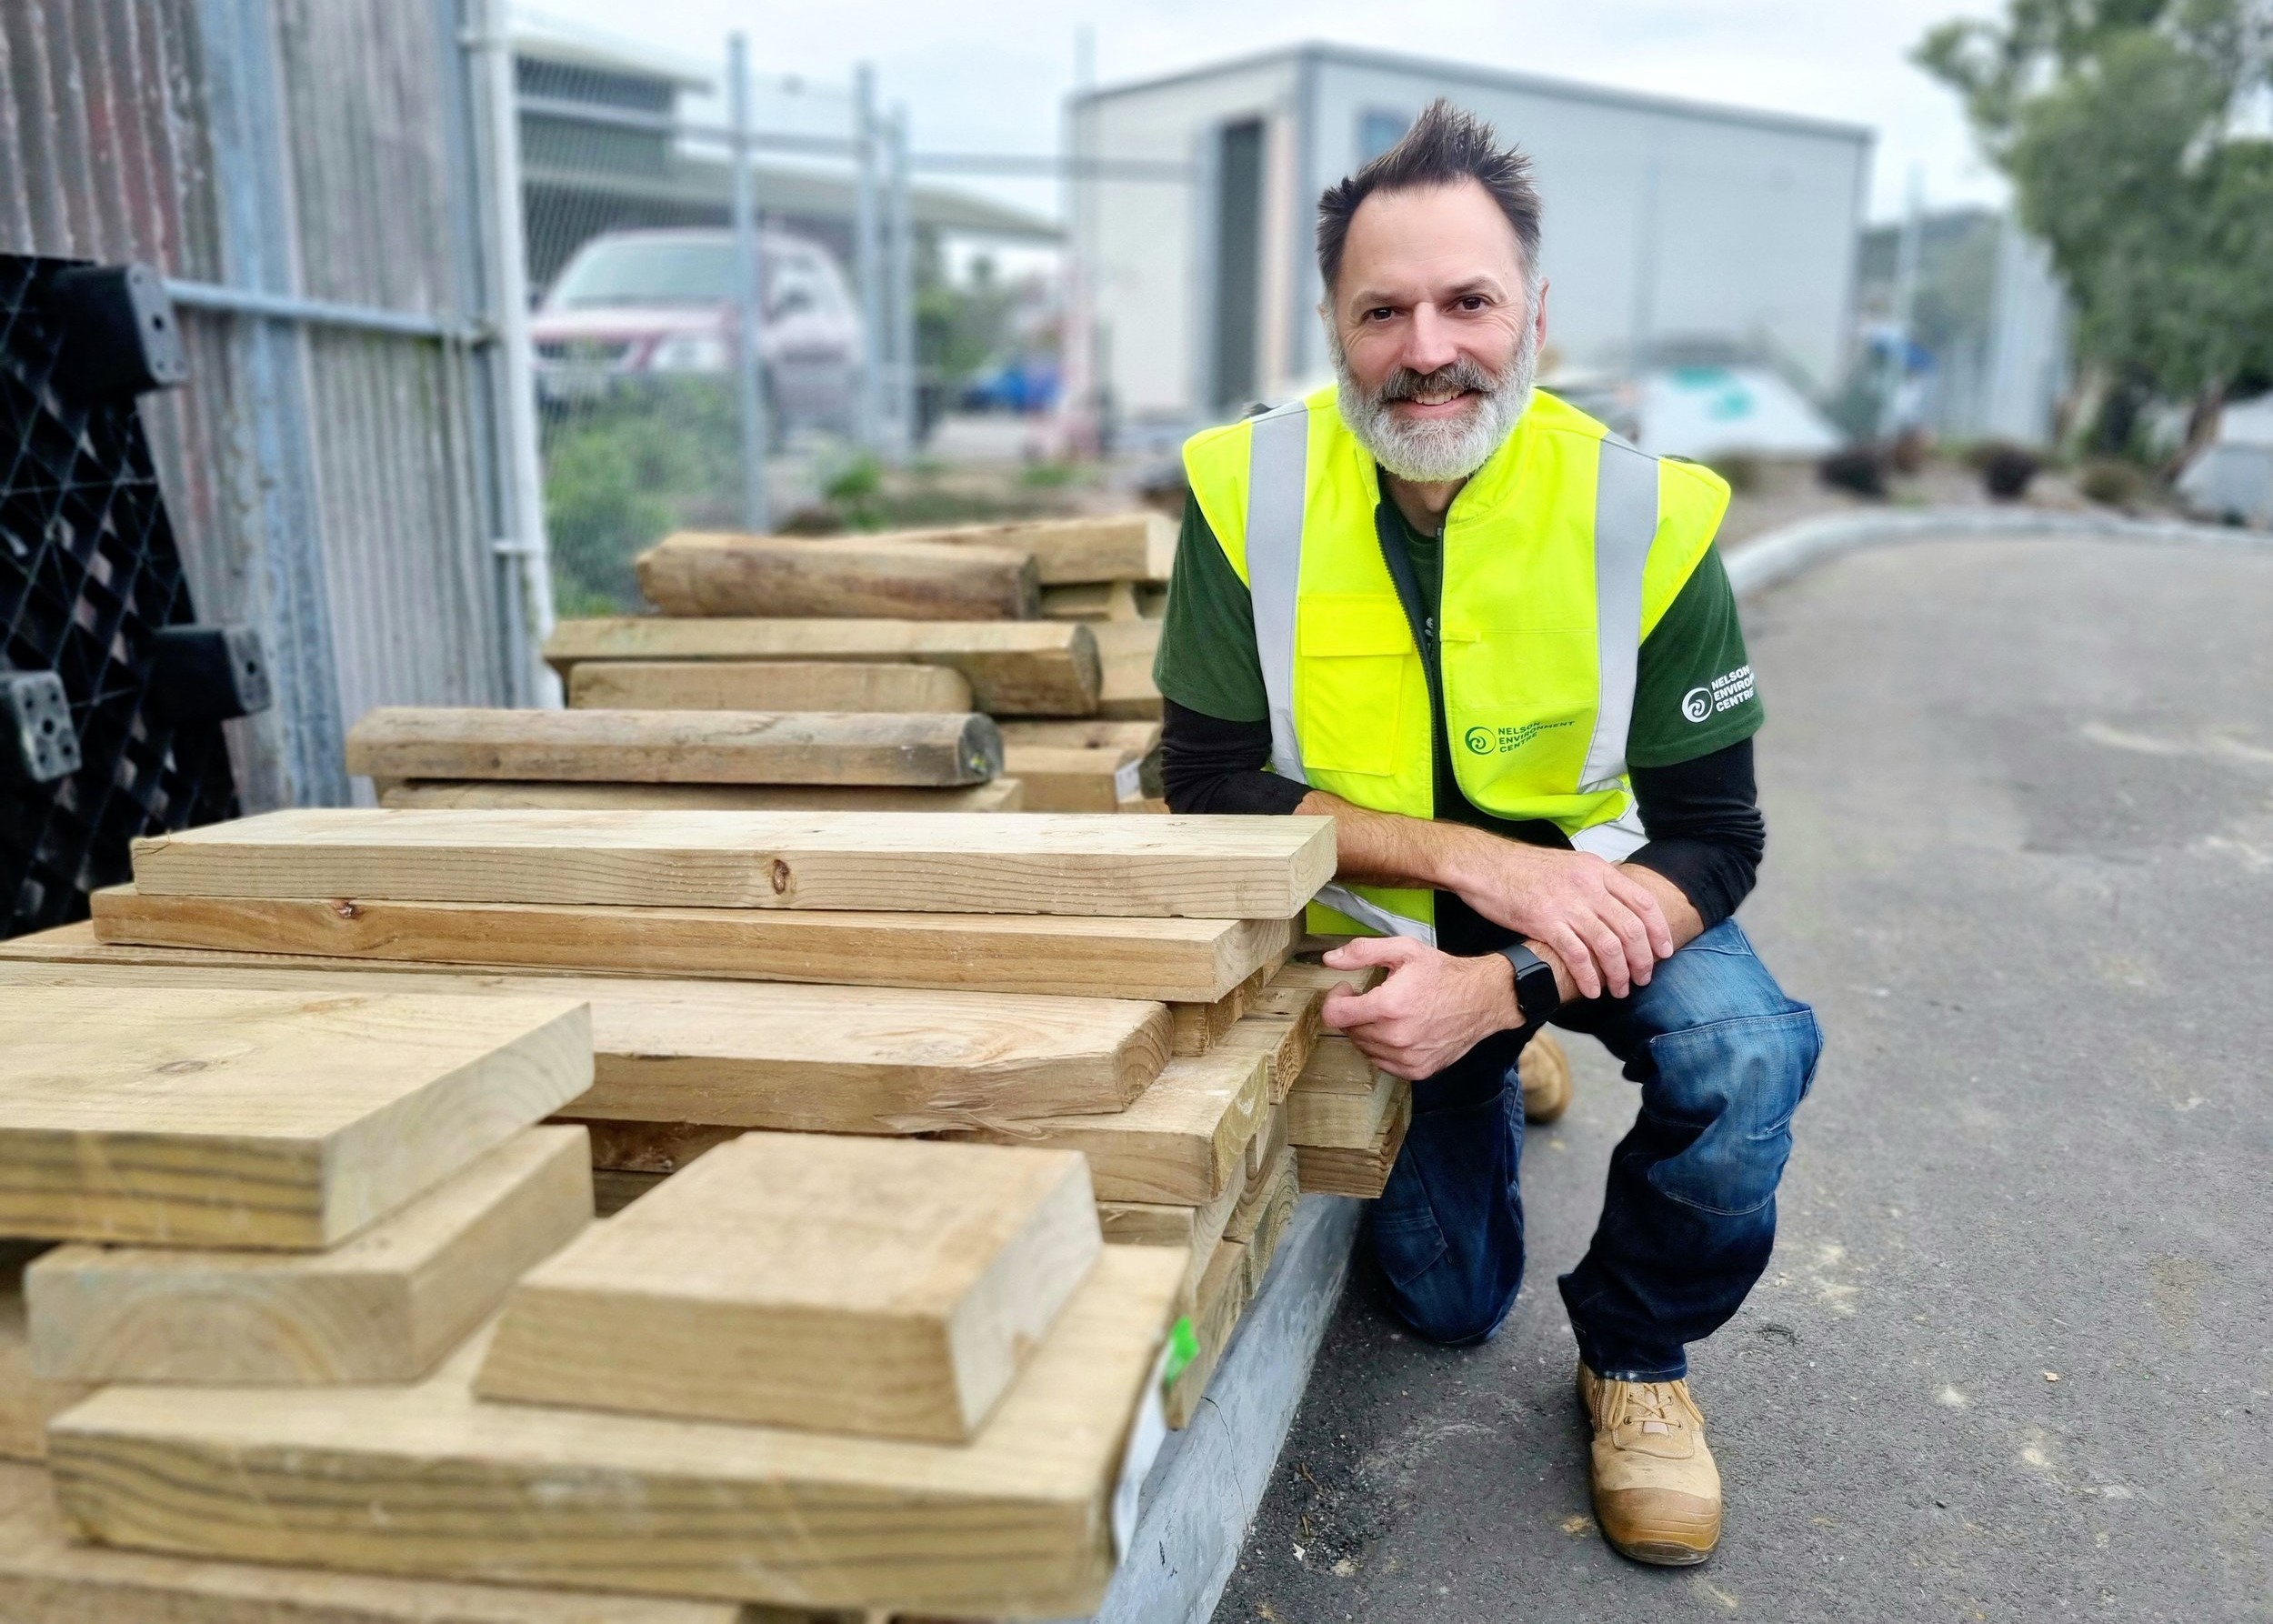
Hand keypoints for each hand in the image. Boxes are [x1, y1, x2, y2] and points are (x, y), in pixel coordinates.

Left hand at [1318, 936, 1517, 1080]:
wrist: (1483, 999)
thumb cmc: (1443, 973)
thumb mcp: (1404, 950)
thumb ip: (1362, 952)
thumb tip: (1329, 960)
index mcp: (1388, 1006)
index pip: (1334, 1015)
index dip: (1335, 999)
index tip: (1348, 989)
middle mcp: (1395, 1037)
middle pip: (1349, 1031)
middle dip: (1353, 1012)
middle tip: (1372, 997)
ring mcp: (1407, 1058)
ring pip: (1364, 1048)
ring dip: (1367, 1030)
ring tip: (1389, 1012)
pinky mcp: (1417, 1071)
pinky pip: (1382, 1062)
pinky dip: (1383, 1047)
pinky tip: (1399, 1029)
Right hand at [1443, 835, 1670, 999]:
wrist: (1485, 865)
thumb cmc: (1523, 869)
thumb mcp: (1569, 865)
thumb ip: (1595, 883)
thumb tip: (1616, 907)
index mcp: (1597, 870)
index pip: (1643, 902)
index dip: (1659, 930)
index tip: (1664, 952)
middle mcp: (1588, 886)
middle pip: (1631, 928)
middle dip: (1642, 960)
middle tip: (1643, 978)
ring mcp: (1568, 904)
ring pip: (1609, 946)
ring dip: (1619, 974)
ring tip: (1620, 990)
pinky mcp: (1545, 921)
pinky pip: (1578, 955)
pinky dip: (1589, 977)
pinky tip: (1592, 991)